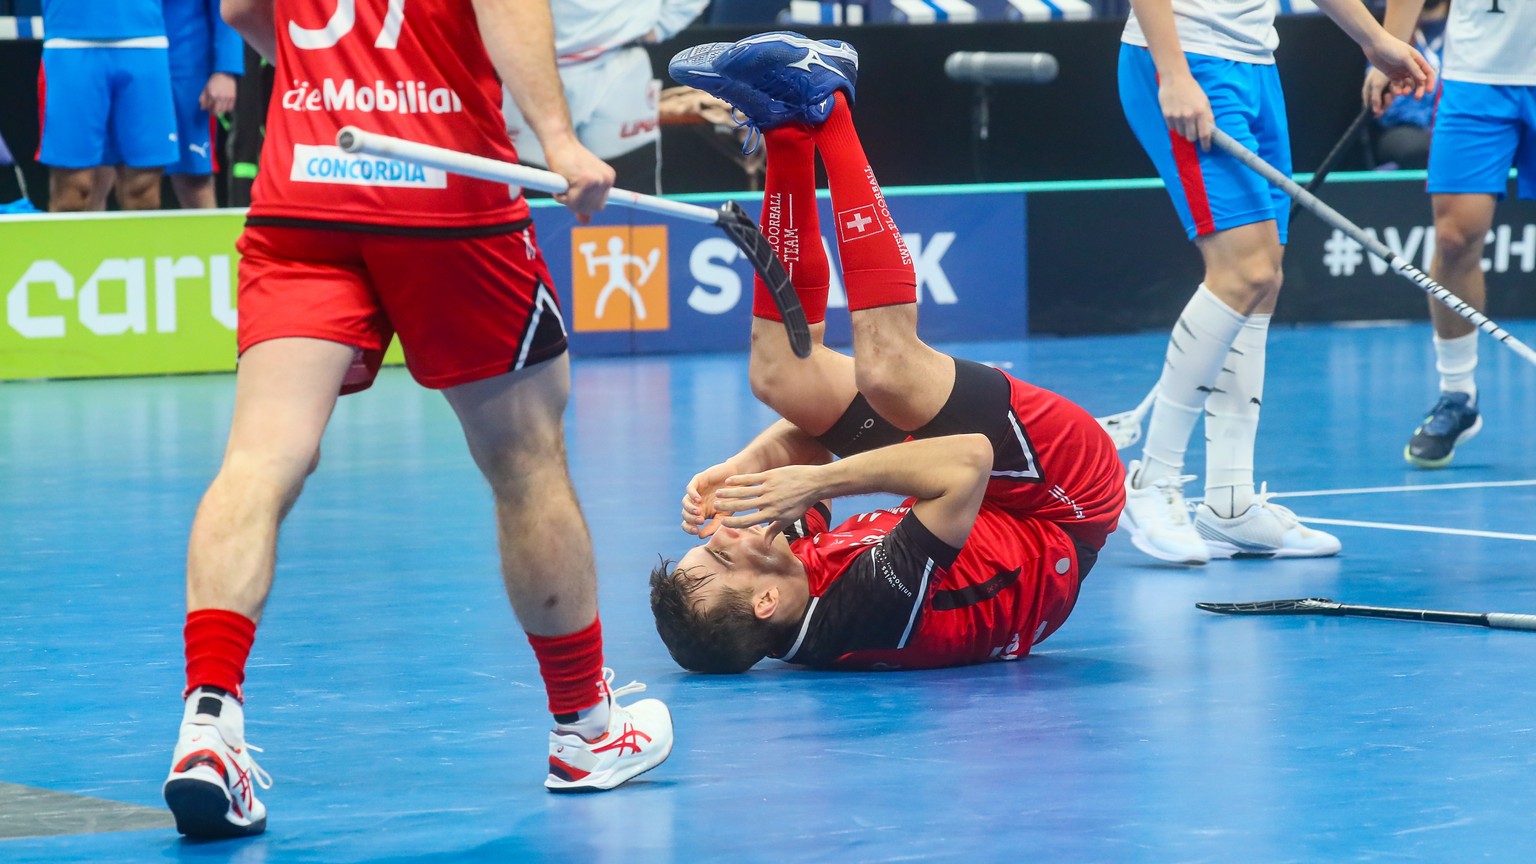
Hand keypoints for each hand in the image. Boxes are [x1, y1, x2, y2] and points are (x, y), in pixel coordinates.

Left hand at [200, 73, 237, 114]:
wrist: (225, 74)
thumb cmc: (215, 80)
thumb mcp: (206, 88)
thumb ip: (203, 98)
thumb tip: (202, 107)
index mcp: (211, 94)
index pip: (207, 107)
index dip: (206, 109)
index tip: (206, 108)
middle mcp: (219, 98)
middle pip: (216, 112)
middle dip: (213, 113)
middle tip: (212, 111)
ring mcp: (227, 98)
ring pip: (223, 111)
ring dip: (220, 111)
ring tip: (218, 108)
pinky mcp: (233, 98)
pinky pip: (230, 108)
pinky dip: (226, 109)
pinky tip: (224, 106)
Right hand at [542, 139, 614, 224]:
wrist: (559, 141)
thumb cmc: (566, 159)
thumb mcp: (578, 181)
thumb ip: (584, 201)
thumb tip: (585, 221)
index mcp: (608, 179)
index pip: (599, 205)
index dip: (584, 204)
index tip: (575, 195)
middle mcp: (606, 180)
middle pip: (593, 209)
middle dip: (576, 203)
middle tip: (566, 189)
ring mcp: (598, 181)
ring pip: (581, 206)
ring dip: (567, 199)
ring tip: (563, 182)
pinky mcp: (586, 181)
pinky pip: (572, 201)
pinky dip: (561, 195)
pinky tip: (561, 180)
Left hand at [681, 461, 736, 536]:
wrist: (740, 480)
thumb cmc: (733, 499)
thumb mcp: (724, 515)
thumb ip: (713, 526)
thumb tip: (700, 536)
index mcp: (701, 513)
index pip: (688, 523)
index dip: (689, 528)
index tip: (697, 532)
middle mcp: (696, 503)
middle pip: (685, 514)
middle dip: (690, 519)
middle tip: (700, 521)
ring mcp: (696, 492)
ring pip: (685, 502)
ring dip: (690, 509)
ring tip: (698, 512)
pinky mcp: (698, 480)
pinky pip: (690, 488)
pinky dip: (692, 495)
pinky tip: (699, 500)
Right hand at [711, 465, 825, 540]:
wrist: (814, 484)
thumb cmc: (801, 503)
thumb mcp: (789, 519)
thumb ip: (774, 531)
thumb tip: (766, 546)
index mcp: (772, 514)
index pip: (748, 521)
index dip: (734, 523)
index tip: (722, 523)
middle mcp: (768, 502)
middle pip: (742, 506)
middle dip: (726, 507)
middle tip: (714, 506)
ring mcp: (768, 488)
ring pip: (744, 492)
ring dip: (729, 493)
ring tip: (717, 493)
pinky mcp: (770, 475)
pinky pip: (751, 478)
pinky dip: (739, 480)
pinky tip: (728, 481)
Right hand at [1158, 73, 1214, 150]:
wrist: (1175, 79)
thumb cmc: (1192, 89)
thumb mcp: (1204, 101)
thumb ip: (1208, 115)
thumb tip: (1210, 130)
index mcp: (1201, 111)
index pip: (1204, 134)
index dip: (1206, 144)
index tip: (1206, 149)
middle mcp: (1189, 115)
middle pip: (1191, 137)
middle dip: (1193, 136)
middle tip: (1193, 130)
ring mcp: (1177, 116)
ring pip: (1181, 134)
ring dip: (1183, 130)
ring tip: (1183, 118)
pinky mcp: (1167, 115)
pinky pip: (1172, 128)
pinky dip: (1175, 125)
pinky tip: (1176, 115)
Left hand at [1361, 36, 1432, 106]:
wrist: (1374, 44)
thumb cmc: (1391, 47)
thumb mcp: (1404, 57)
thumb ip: (1414, 68)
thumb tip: (1423, 79)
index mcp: (1417, 59)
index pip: (1428, 72)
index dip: (1430, 82)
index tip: (1429, 91)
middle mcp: (1411, 66)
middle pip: (1419, 81)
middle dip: (1419, 89)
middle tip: (1417, 98)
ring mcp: (1401, 71)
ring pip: (1408, 84)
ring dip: (1407, 90)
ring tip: (1402, 93)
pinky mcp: (1392, 74)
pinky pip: (1397, 85)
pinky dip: (1398, 89)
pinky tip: (1396, 92)